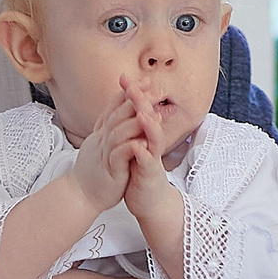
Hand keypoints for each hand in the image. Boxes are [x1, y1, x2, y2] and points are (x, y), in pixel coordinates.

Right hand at [68, 91, 143, 214]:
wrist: (79, 195)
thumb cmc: (93, 173)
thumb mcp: (99, 146)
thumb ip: (108, 130)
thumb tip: (116, 114)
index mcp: (101, 134)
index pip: (114, 108)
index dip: (128, 93)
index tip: (144, 81)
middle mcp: (101, 140)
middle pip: (117, 114)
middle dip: (135, 100)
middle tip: (154, 89)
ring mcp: (103, 154)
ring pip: (118, 132)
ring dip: (135, 121)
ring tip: (152, 113)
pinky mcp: (109, 170)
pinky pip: (119, 156)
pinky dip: (130, 147)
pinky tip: (143, 142)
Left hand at [119, 77, 177, 230]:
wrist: (149, 200)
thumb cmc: (139, 173)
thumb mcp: (134, 146)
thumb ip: (132, 129)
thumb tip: (126, 109)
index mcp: (144, 136)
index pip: (140, 109)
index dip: (133, 94)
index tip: (124, 78)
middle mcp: (150, 143)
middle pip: (150, 118)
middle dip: (142, 101)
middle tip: (134, 86)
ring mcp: (152, 158)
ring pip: (153, 138)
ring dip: (148, 124)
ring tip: (142, 111)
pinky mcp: (150, 174)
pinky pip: (148, 162)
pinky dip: (143, 153)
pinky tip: (138, 146)